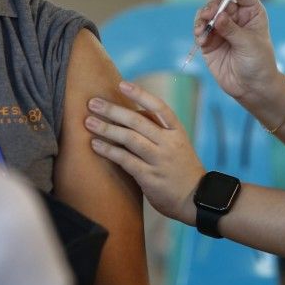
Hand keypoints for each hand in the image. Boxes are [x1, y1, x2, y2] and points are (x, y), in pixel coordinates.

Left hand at [87, 82, 203, 224]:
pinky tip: (95, 145)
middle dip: (113, 110)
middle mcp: (169, 143)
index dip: (140, 94)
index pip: (159, 107)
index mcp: (177, 132)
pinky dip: (109, 151)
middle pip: (138, 121)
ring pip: (130, 139)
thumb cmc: (181, 169)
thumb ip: (158, 131)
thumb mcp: (177, 145)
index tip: (122, 84)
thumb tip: (129, 114)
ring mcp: (159, 160)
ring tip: (89, 122)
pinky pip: (125, 160)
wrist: (196, 199)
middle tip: (93, 103)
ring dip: (107, 129)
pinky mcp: (149, 177)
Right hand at [194, 0, 281, 107]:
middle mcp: (235, 18)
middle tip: (209, 14)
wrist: (252, 88)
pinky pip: (200, 30)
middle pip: (220, 1)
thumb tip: (217, 15)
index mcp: (251, 13)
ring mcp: (221, 29)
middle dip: (212, 5)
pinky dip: (198, 31)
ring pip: (207, 14)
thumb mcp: (248, 44)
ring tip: (202, 27)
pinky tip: (202, 39)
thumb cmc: (259, 63)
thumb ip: (231, 29)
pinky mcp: (209, 42)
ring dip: (202, 17)